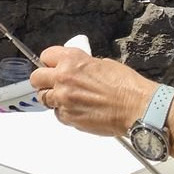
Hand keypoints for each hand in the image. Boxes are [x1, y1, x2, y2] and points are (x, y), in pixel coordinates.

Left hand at [30, 47, 153, 136]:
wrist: (137, 107)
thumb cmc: (126, 85)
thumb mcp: (102, 63)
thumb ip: (81, 65)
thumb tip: (74, 69)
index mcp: (72, 59)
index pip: (45, 56)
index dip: (49, 62)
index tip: (51, 66)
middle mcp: (63, 77)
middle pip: (36, 78)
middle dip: (43, 81)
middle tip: (52, 84)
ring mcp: (64, 99)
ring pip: (44, 98)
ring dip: (52, 98)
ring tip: (68, 99)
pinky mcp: (68, 117)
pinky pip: (58, 114)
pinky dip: (64, 113)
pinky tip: (78, 110)